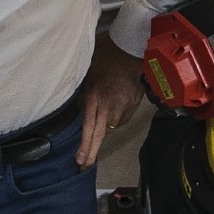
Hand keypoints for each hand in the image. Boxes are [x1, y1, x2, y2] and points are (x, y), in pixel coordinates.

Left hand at [77, 32, 148, 168]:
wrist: (132, 48)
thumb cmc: (106, 55)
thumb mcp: (86, 71)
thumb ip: (83, 92)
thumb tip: (79, 107)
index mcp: (96, 97)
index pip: (89, 128)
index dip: (85, 146)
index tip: (80, 160)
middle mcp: (110, 106)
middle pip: (100, 136)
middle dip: (91, 152)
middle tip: (84, 165)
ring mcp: (124, 107)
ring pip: (111, 125)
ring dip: (104, 124)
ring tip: (101, 109)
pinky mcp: (134, 105)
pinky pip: (122, 117)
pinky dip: (116, 114)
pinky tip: (113, 102)